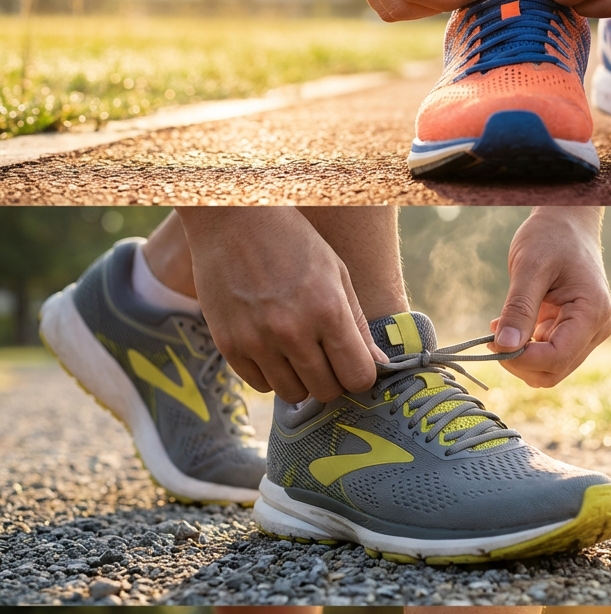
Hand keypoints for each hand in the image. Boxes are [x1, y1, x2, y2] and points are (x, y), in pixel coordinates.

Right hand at [176, 207, 385, 402]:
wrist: (232, 219)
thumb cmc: (293, 243)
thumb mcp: (337, 275)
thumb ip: (357, 325)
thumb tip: (378, 367)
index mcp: (328, 311)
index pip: (357, 377)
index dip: (359, 375)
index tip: (353, 363)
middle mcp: (292, 331)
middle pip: (326, 392)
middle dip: (332, 380)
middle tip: (325, 358)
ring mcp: (257, 340)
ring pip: (293, 394)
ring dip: (300, 380)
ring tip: (297, 351)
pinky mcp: (228, 345)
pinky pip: (259, 384)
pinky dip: (270, 374)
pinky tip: (272, 348)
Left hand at [489, 207, 610, 387]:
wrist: (566, 221)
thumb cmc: (551, 237)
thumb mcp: (529, 267)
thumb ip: (518, 308)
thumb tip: (504, 347)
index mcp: (592, 312)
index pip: (557, 358)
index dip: (522, 359)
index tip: (493, 342)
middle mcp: (596, 328)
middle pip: (554, 371)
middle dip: (519, 362)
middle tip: (493, 337)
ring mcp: (587, 332)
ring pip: (550, 368)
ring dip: (520, 357)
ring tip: (501, 325)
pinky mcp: (573, 331)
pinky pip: (547, 355)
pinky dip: (524, 348)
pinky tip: (509, 325)